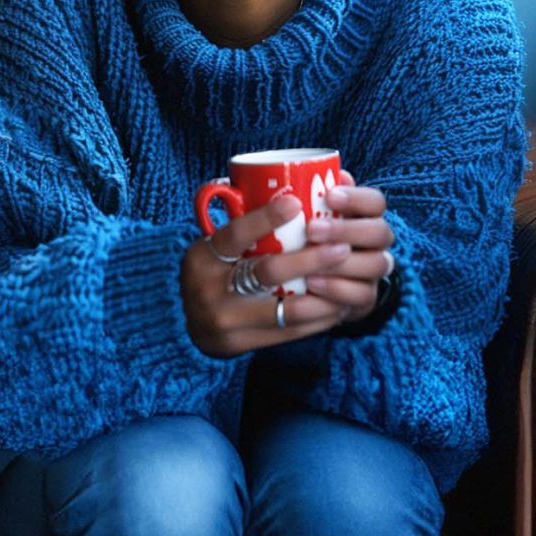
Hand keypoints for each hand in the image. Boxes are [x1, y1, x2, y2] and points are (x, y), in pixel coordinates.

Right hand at [180, 192, 358, 358]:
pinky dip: (317, 320)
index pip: (235, 233)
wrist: (187, 327)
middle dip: (311, 258)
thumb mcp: (211, 249)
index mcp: (202, 257)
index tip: (297, 202)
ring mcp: (224, 320)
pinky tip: (336, 309)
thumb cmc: (213, 275)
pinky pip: (287, 332)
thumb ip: (240, 227)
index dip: (265, 217)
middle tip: (342, 247)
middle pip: (268, 271)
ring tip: (348, 280)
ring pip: (286, 308)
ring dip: (324, 295)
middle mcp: (209, 289)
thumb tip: (287, 191)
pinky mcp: (238, 345)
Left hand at [300, 168, 396, 326]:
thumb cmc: (304, 237)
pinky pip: (362, 295)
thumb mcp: (305, 215)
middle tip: (312, 230)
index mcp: (365, 216)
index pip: (375, 202)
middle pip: (380, 232)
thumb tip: (322, 173)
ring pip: (377, 264)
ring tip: (309, 264)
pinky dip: (337, 290)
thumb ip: (311, 194)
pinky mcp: (365, 298)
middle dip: (348, 230)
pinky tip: (311, 285)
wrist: (307, 282)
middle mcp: (376, 242)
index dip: (357, 198)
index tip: (329, 196)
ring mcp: (374, 271)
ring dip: (343, 263)